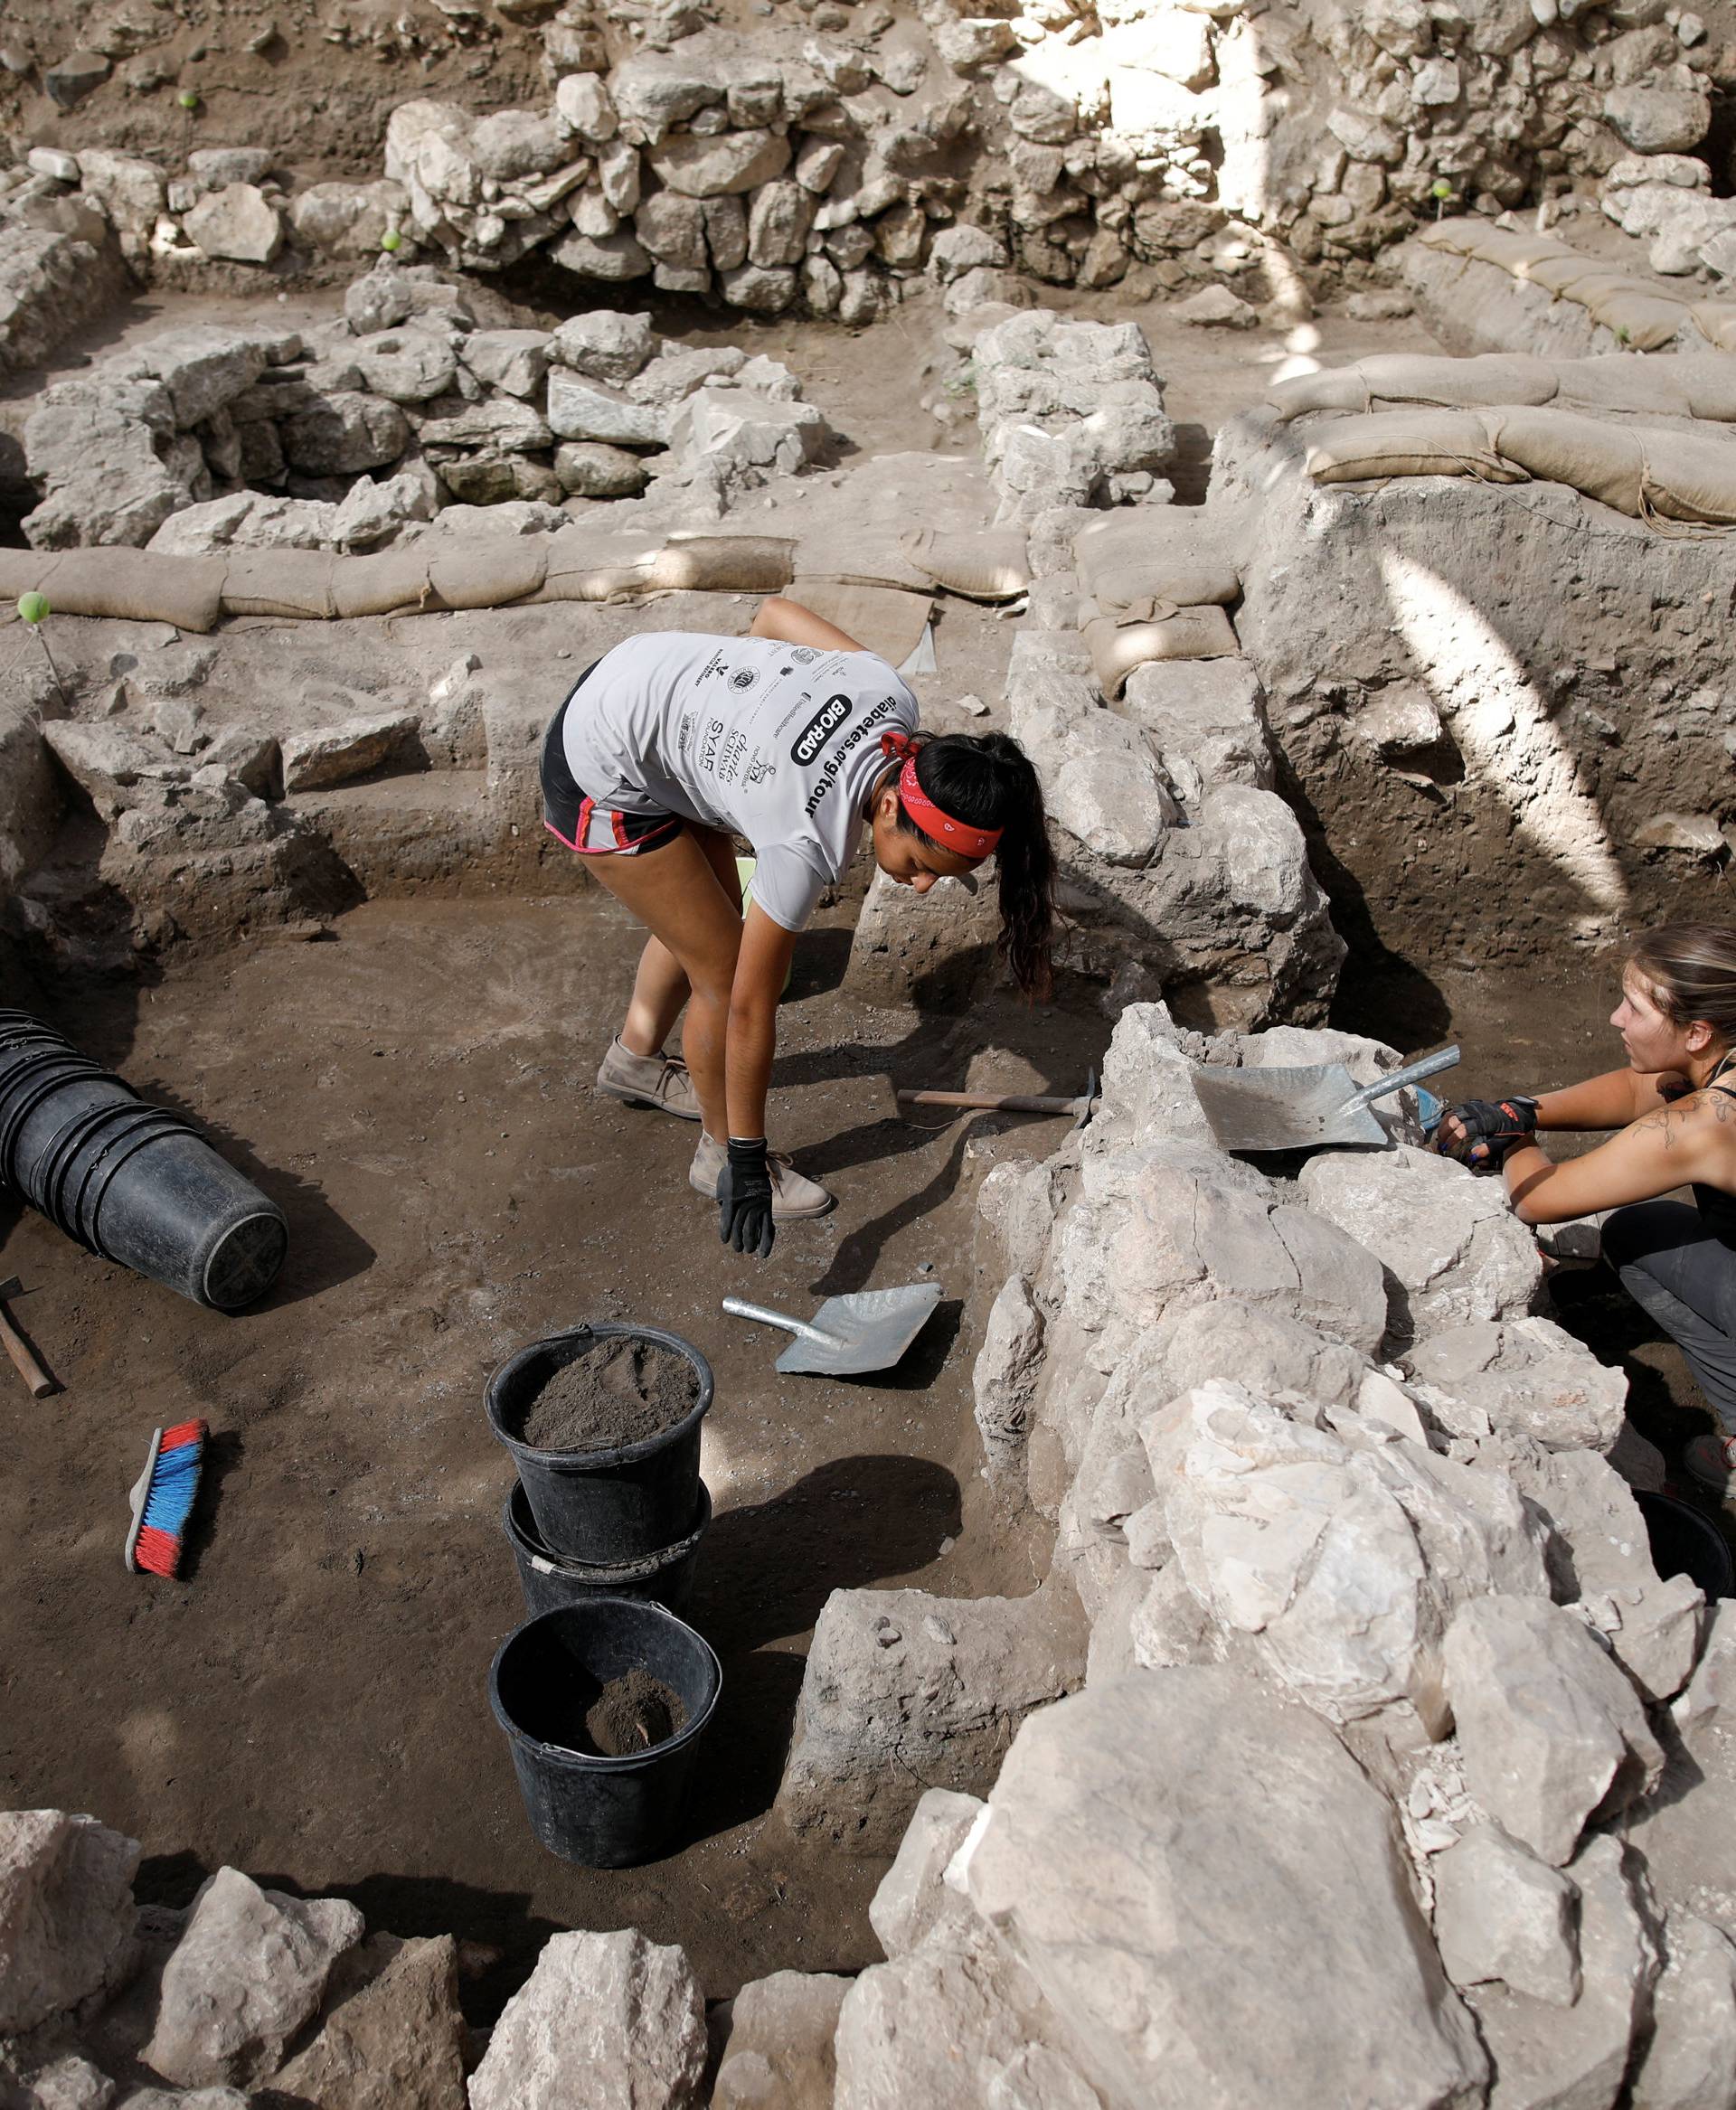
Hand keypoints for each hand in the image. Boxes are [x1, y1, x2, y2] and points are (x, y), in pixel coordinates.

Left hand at [718, 1137, 773, 1257]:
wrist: (748, 1163)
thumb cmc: (733, 1174)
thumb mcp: (723, 1187)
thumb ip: (724, 1203)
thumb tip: (725, 1217)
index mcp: (731, 1201)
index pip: (727, 1221)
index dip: (725, 1232)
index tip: (725, 1240)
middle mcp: (744, 1205)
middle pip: (740, 1228)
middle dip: (738, 1241)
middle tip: (738, 1249)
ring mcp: (756, 1206)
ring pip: (754, 1229)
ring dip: (751, 1242)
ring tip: (748, 1251)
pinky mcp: (766, 1206)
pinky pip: (767, 1226)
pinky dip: (766, 1240)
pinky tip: (763, 1251)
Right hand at [1436, 1095, 1538, 1171]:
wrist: (1518, 1113)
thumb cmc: (1510, 1130)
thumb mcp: (1502, 1142)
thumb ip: (1487, 1149)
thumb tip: (1472, 1156)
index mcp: (1484, 1122)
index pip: (1463, 1129)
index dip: (1452, 1139)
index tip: (1446, 1148)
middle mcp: (1477, 1113)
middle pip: (1453, 1120)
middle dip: (1444, 1133)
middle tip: (1440, 1145)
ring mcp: (1473, 1107)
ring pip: (1452, 1113)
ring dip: (1444, 1125)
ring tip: (1440, 1137)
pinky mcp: (1472, 1105)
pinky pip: (1455, 1109)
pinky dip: (1447, 1118)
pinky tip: (1444, 1127)